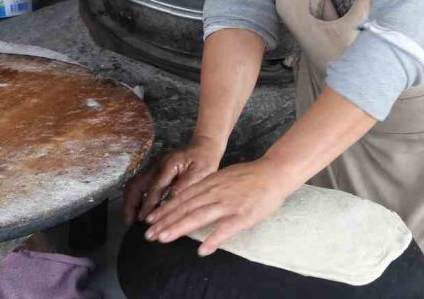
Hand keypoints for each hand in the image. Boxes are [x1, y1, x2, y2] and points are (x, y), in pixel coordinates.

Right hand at [122, 136, 223, 224]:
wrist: (203, 147)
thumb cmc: (204, 160)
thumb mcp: (200, 173)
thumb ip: (185, 185)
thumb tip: (171, 200)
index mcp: (169, 164)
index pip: (154, 187)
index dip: (148, 204)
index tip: (144, 220)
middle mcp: (156, 164)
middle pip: (136, 184)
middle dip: (130, 204)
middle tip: (129, 221)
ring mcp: (152, 166)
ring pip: (134, 184)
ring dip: (130, 202)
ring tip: (130, 219)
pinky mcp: (152, 171)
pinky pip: (139, 185)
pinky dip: (136, 198)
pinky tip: (138, 211)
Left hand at [145, 158, 298, 255]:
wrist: (274, 173)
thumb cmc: (248, 176)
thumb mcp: (222, 176)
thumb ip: (205, 187)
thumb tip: (186, 199)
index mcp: (210, 183)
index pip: (183, 198)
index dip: (165, 210)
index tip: (150, 220)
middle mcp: (216, 193)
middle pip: (186, 208)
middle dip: (166, 221)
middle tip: (149, 234)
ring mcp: (229, 205)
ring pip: (200, 216)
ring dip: (180, 228)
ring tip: (164, 238)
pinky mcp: (243, 216)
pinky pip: (226, 229)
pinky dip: (213, 239)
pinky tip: (202, 250)